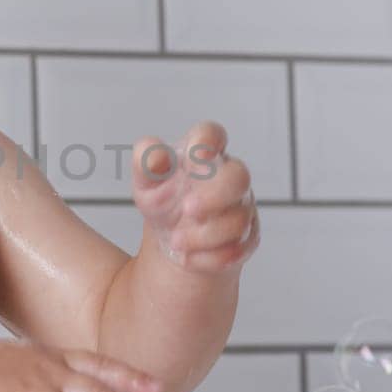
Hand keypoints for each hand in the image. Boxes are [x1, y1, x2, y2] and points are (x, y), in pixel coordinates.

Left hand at [130, 120, 258, 275]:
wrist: (173, 241)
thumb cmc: (163, 201)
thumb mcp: (145, 182)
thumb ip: (145, 161)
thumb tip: (155, 156)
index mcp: (202, 154)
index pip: (211, 134)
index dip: (207, 142)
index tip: (195, 157)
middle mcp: (228, 176)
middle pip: (239, 177)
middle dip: (214, 196)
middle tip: (187, 210)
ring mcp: (242, 207)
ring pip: (238, 220)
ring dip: (203, 234)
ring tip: (175, 240)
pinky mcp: (247, 238)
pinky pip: (237, 249)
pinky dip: (209, 257)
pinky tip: (188, 257)